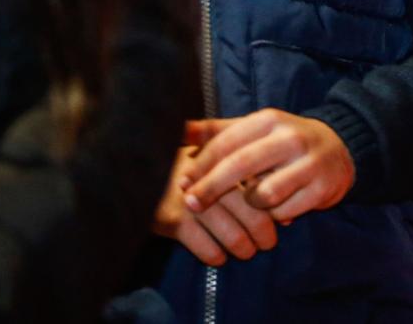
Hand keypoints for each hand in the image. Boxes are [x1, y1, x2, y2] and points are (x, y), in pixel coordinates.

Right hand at [151, 143, 277, 266]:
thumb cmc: (179, 165)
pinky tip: (218, 255)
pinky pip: (207, 249)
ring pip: (233, 235)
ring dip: (244, 248)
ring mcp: (191, 199)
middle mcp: (208, 177)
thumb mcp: (209, 155)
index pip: (258, 183)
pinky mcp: (174, 221)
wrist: (131, 171)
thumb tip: (279, 205)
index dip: (272, 205)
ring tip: (246, 251)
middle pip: (251, 211)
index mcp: (221, 157)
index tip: (281, 219)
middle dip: (264, 233)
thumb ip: (243, 172)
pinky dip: (216, 256)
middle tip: (268, 242)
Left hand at [182, 109, 355, 224]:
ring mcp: (308, 164)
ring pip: (263, 194)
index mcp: (268, 120)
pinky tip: (277, 207)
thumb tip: (179, 131)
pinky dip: (274, 214)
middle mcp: (289, 138)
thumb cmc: (284, 142)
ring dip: (251, 203)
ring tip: (254, 200)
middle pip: (240, 165)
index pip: (227, 142)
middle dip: (211, 188)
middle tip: (191, 204)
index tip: (182, 182)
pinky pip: (284, 212)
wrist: (340, 150)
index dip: (201, 164)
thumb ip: (217, 131)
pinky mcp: (321, 189)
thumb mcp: (254, 130)